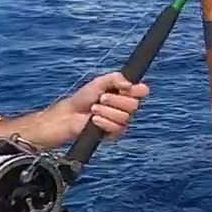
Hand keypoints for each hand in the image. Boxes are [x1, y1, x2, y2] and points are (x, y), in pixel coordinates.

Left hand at [0, 71, 150, 148]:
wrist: (70, 115)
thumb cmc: (83, 98)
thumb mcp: (98, 82)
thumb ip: (115, 78)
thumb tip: (130, 84)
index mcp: (125, 93)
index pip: (142, 91)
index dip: (137, 90)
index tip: (126, 88)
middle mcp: (126, 107)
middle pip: (134, 105)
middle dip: (115, 101)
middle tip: (101, 98)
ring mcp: (122, 121)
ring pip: (125, 117)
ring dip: (106, 112)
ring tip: (93, 110)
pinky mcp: (115, 133)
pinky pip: (117, 128)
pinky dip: (104, 123)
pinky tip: (94, 121)